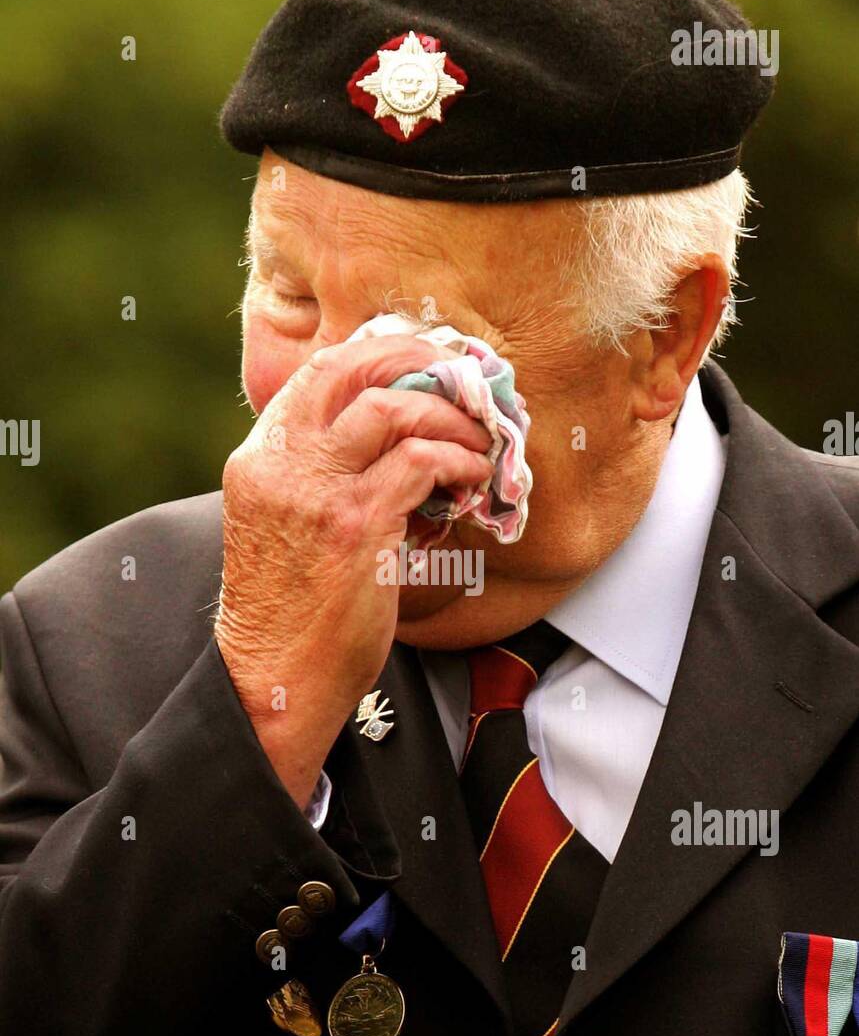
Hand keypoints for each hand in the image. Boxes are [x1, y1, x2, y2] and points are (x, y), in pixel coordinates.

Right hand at [215, 335, 492, 805]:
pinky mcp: (354, 525)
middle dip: (418, 360)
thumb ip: (326, 481)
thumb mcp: (290, 529)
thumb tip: (402, 451)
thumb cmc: (289, 616)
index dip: (381, 354)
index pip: (319, 371)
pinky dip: (458, 460)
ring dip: (450, 417)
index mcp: (260, 458)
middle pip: (352, 367)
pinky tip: (474, 478)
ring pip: (394, 409)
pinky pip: (421, 462)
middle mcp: (280, 462)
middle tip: (464, 380)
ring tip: (481, 440)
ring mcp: (315, 491)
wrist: (270, 681)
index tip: (427, 364)